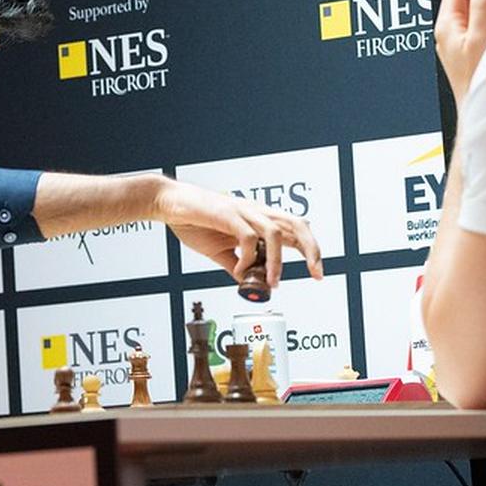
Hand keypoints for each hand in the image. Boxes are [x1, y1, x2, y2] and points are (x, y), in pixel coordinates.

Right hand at [156, 181, 321, 285]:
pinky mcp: (227, 214)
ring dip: (277, 261)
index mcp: (257, 218)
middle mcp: (255, 211)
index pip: (294, 230)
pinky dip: (248, 257)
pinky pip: (247, 237)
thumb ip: (236, 264)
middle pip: (296, 225)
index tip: (317, 272)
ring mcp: (242, 211)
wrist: (168, 203)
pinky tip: (239, 269)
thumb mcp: (218, 250)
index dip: (310, 250)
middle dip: (311, 250)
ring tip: (271, 282)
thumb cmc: (192, 220)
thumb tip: (247, 282)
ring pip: (275, 233)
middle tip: (316, 273)